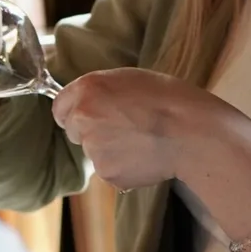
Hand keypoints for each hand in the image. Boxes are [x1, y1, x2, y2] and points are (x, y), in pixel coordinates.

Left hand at [52, 68, 229, 191]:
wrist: (190, 132)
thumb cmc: (168, 97)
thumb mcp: (131, 78)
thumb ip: (102, 90)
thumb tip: (89, 105)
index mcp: (87, 89)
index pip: (60, 107)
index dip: (77, 111)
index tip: (92, 114)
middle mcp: (83, 118)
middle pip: (75, 130)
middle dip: (93, 130)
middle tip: (125, 126)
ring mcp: (93, 149)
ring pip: (94, 152)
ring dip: (110, 149)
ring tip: (142, 141)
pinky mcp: (107, 173)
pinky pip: (110, 170)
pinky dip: (123, 166)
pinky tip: (145, 156)